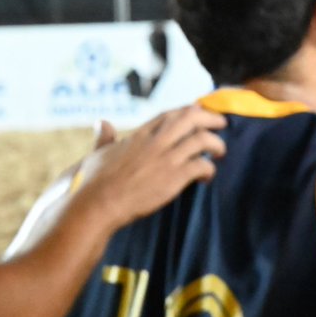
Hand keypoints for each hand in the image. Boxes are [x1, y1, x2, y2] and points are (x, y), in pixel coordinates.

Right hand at [78, 104, 226, 227]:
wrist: (97, 205)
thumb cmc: (93, 182)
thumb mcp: (98, 154)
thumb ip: (104, 138)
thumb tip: (101, 123)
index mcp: (140, 135)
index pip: (171, 114)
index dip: (189, 111)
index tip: (200, 112)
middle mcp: (155, 142)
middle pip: (191, 118)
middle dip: (210, 118)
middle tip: (222, 124)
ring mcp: (166, 159)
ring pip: (202, 139)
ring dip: (216, 144)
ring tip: (220, 152)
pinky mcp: (174, 177)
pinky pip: (202, 166)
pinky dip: (209, 169)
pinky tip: (207, 177)